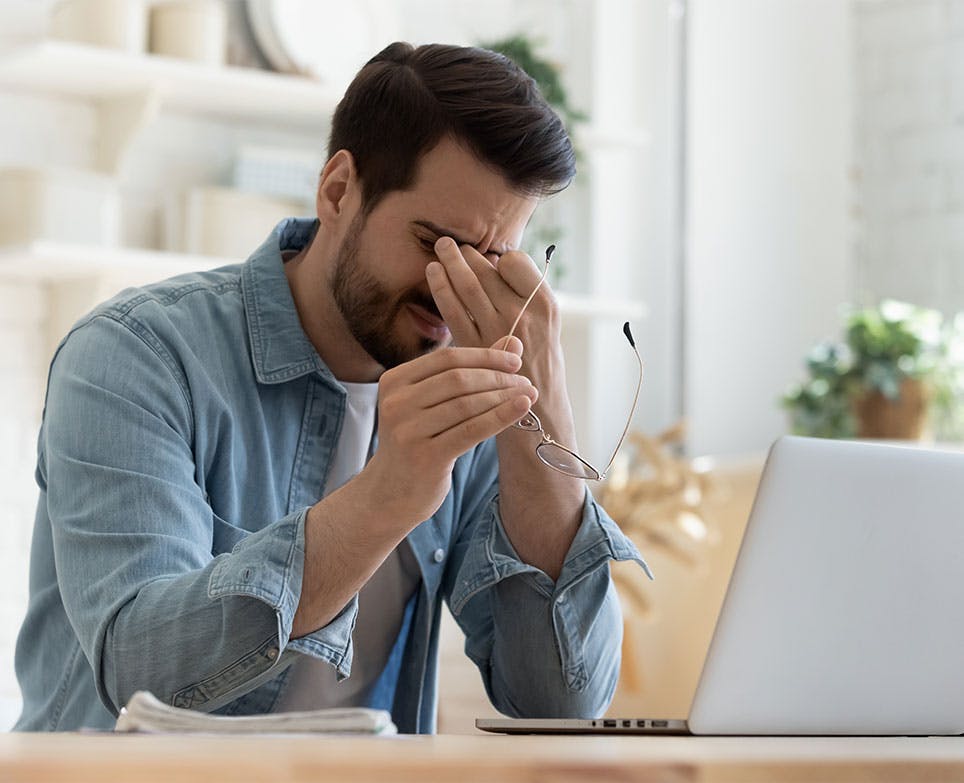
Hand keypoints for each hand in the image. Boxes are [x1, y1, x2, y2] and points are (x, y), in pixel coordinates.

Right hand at [361, 340, 537, 529]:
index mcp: (394, 381)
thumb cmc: (419, 441)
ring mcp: (408, 430)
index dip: (485, 356)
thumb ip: (469, 371)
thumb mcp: (434, 403)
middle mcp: (396, 403)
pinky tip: (522, 408)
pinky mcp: (425, 456)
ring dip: (503, 397)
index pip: (447, 358)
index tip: (515, 361)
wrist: (391, 492)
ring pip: (467, 404)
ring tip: (528, 395)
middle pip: (458, 379)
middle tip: (525, 381)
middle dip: (497, 377)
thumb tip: (513, 342)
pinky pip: (472, 430)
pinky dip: (501, 416)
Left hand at [426, 237, 559, 357]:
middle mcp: (522, 314)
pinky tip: (433, 274)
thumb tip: (495, 262)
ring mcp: (498, 330)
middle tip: (450, 243)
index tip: (491, 259)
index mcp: (545, 304)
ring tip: (440, 248)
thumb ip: (526, 295)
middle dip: (466, 254)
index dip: (500, 258)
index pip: (515, 262)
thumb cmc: (541, 362)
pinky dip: (441, 288)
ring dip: (450, 263)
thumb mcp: (548, 324)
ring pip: (468, 286)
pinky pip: (453, 310)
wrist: (540, 408)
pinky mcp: (475, 346)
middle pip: (487, 271)